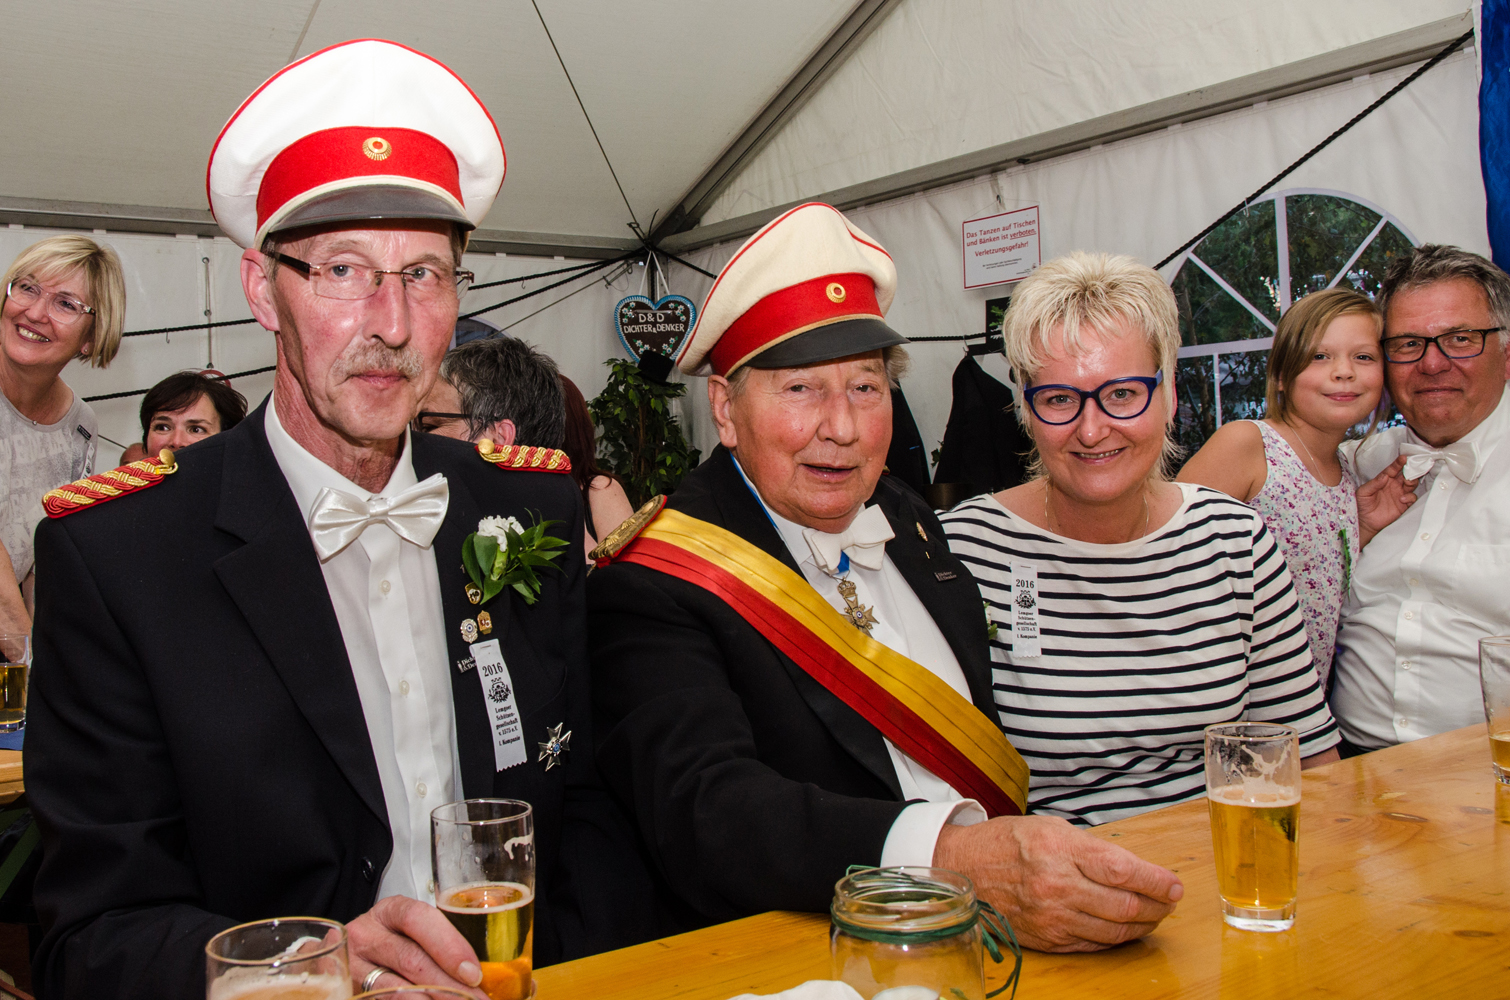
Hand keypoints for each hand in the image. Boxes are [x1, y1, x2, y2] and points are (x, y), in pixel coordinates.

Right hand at [346, 895, 487, 996]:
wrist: (356, 955)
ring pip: (396, 987)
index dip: (448, 945)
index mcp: (390, 911)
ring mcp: (353, 965)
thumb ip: (439, 942)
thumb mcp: (412, 931)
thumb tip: (478, 970)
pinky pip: (382, 999)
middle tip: (474, 998)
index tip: (472, 972)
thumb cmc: (393, 940)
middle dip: (448, 984)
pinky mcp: (352, 990)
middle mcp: (366, 934)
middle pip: (411, 958)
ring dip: (432, 999)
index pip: (418, 919)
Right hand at [934, 815, 1182, 951]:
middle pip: (1125, 905)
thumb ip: (1093, 849)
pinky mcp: (1047, 938)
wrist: (964, 868)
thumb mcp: (1052, 827)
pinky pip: (1094, 943)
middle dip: (1157, 905)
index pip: (1123, 871)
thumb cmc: (1008, 842)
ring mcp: (1052, 916)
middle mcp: (1056, 885)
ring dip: (1143, 924)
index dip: (1157, 881)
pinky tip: (1126, 927)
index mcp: (1059, 849)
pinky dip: (1117, 937)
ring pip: (1114, 929)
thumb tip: (1135, 871)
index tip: (1175, 885)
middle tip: (1169, 901)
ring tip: (1154, 915)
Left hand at [1355, 455, 1418, 547]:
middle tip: (1410, 469)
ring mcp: (1400, 494)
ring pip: (1411, 484)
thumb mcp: (1363, 492)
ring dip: (1412, 481)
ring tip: (1407, 482)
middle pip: (1406, 474)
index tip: (1403, 458)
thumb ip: (1373, 484)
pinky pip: (1412, 498)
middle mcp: (1394, 485)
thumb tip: (1385, 476)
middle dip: (1410, 470)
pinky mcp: (1404, 505)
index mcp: (1384, 480)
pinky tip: (1402, 499)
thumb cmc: (1362, 504)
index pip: (1393, 469)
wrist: (1365, 521)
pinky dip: (1410, 497)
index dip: (1398, 463)